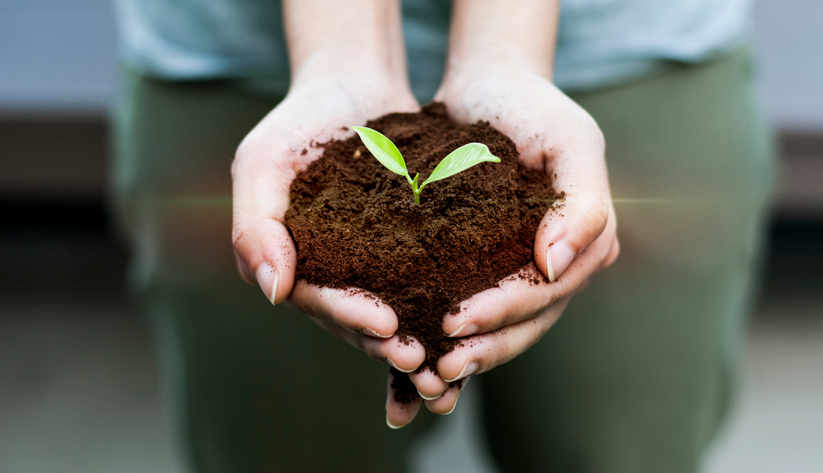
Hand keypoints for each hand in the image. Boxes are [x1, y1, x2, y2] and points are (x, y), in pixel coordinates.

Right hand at [231, 65, 430, 425]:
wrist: (354, 85)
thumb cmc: (298, 122)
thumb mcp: (263, 162)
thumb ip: (254, 225)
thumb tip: (273, 291)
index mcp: (295, 264)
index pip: (318, 301)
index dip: (349, 317)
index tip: (385, 327)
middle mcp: (334, 272)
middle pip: (358, 318)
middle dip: (388, 340)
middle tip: (422, 357)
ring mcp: (372, 262)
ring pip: (395, 308)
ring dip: (418, 333)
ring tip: (450, 351)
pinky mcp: (409, 246)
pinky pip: (425, 278)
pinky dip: (443, 299)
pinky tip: (473, 310)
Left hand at [402, 64, 619, 406]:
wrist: (488, 87)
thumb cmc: (533, 108)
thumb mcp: (571, 141)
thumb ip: (581, 204)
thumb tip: (553, 267)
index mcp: (581, 247)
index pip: (547, 294)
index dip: (506, 313)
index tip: (457, 323)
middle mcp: (553, 267)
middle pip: (523, 323)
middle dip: (483, 348)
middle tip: (438, 371)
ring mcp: (516, 269)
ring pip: (496, 326)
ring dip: (463, 355)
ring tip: (423, 378)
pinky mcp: (479, 263)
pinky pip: (464, 302)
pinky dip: (441, 331)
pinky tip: (411, 353)